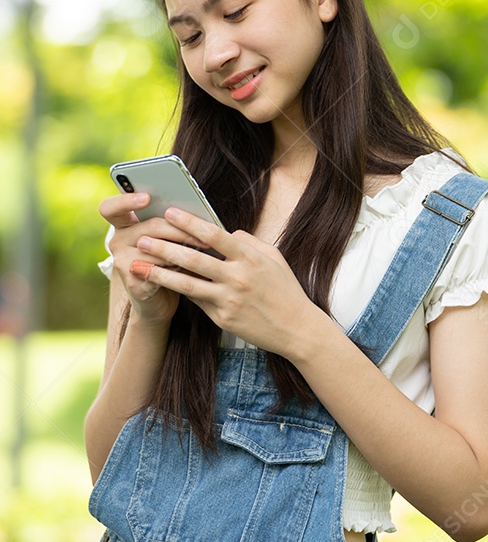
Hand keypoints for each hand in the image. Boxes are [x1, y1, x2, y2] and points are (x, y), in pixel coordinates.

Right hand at [99, 193, 205, 327]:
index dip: (126, 200)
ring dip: (184, 251)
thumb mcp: (168, 239)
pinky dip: (179, 270)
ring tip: (205, 252)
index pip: (111, 208)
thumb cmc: (168, 262)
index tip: (148, 197)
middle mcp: (118, 240)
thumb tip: (197, 212)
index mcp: (124, 224)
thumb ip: (172, 223)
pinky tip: (193, 271)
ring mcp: (122, 261)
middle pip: (150, 227)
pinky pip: (159, 270)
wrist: (159, 299)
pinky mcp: (133, 280)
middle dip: (180, 230)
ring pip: (158, 249)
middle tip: (203, 236)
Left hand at [130, 207, 324, 359]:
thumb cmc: (286, 289)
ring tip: (136, 265)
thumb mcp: (274, 258)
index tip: (170, 212)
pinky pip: (196, 300)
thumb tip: (228, 231)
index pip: (214, 235)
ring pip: (186, 283)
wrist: (296, 329)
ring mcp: (228, 300)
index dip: (190, 223)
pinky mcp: (222, 318)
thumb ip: (249, 242)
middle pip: (193, 259)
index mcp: (250, 258)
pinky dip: (177, 290)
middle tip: (143, 237)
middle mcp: (237, 277)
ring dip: (159, 273)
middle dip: (165, 246)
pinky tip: (159, 282)